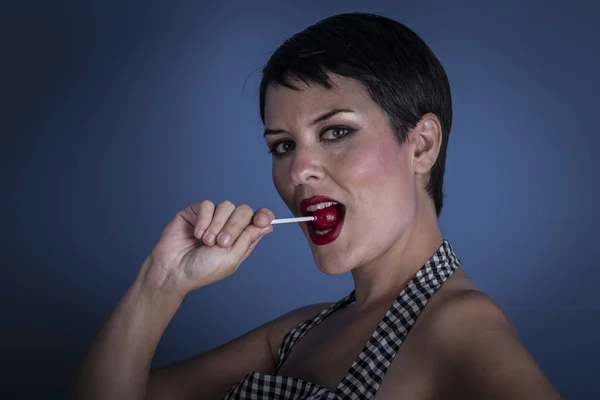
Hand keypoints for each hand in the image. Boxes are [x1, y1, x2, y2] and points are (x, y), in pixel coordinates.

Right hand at [138, 200, 273, 296]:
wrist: (174, 270)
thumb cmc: (201, 270)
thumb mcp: (231, 258)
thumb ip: (248, 239)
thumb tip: (268, 224)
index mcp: (242, 237)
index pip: (259, 218)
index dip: (263, 215)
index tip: (261, 220)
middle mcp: (229, 225)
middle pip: (244, 210)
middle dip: (234, 226)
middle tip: (221, 243)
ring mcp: (212, 217)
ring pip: (226, 206)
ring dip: (216, 225)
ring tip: (206, 242)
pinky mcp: (196, 211)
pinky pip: (207, 205)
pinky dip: (203, 220)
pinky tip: (196, 234)